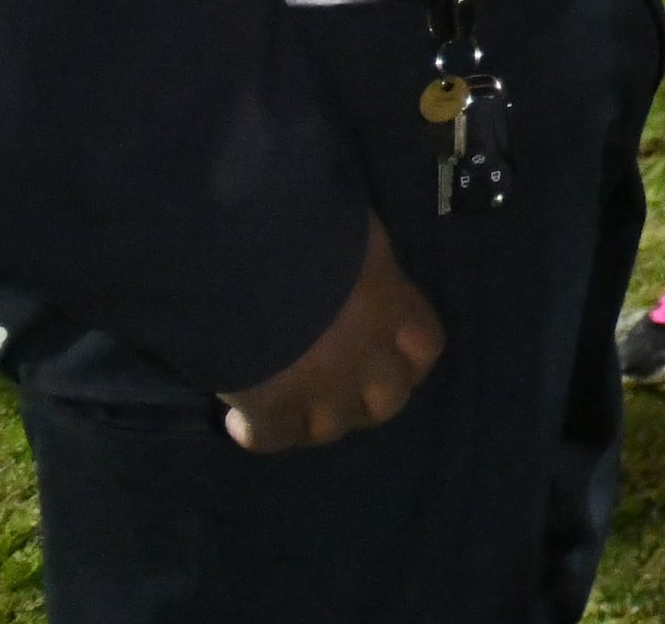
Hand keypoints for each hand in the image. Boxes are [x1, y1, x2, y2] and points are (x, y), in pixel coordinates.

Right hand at [220, 213, 442, 452]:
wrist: (248, 255)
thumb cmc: (309, 224)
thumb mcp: (355, 230)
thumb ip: (362, 259)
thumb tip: (357, 256)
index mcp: (391, 306)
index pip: (425, 347)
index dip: (409, 359)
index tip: (389, 355)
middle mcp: (366, 357)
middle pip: (387, 403)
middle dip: (366, 400)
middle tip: (338, 389)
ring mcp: (320, 391)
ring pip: (330, 429)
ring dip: (313, 421)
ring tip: (289, 406)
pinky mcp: (269, 410)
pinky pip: (271, 439)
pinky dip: (256, 434)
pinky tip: (239, 420)